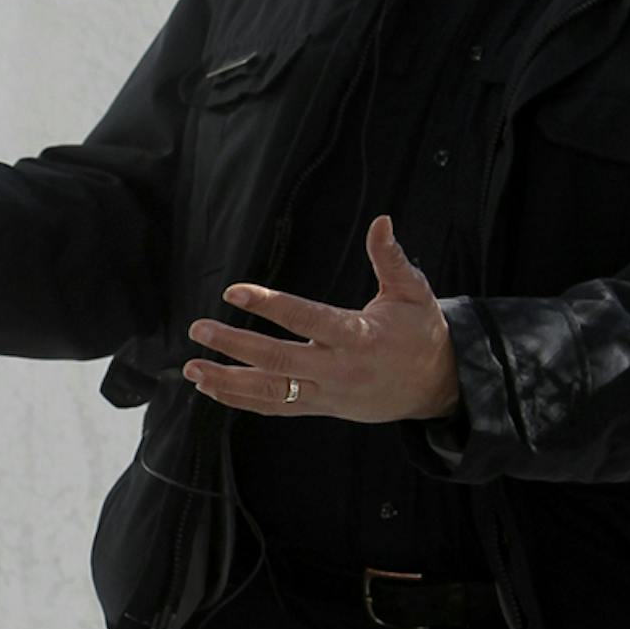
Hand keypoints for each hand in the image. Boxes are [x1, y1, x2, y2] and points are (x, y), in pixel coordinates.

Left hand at [184, 217, 460, 422]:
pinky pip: (277, 407)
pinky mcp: (321, 408)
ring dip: (228, 381)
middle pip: (279, 361)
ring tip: (192, 368)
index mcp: (359, 336)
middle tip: (200, 329)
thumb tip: (381, 221)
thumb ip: (391, 258)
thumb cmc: (420, 333)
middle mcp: (339, 369)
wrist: (436, 386)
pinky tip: (212, 389)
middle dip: (235, 346)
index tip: (233, 292)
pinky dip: (242, 400)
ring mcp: (327, 394)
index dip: (269, 306)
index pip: (306, 320)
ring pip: (272, 392)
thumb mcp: (414, 292)